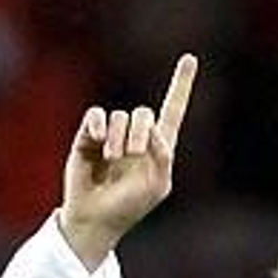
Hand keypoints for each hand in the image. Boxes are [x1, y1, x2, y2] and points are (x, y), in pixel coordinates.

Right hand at [58, 54, 197, 268]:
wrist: (95, 219)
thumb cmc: (129, 207)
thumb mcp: (158, 185)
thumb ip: (163, 156)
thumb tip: (151, 131)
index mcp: (158, 148)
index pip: (173, 110)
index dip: (181, 84)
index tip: (190, 58)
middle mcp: (135, 137)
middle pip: (144, 114)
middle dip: (140, 131)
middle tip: (132, 154)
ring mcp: (111, 137)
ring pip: (120, 117)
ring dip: (118, 138)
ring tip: (112, 159)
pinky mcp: (87, 138)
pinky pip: (96, 116)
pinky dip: (98, 125)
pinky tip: (97, 141)